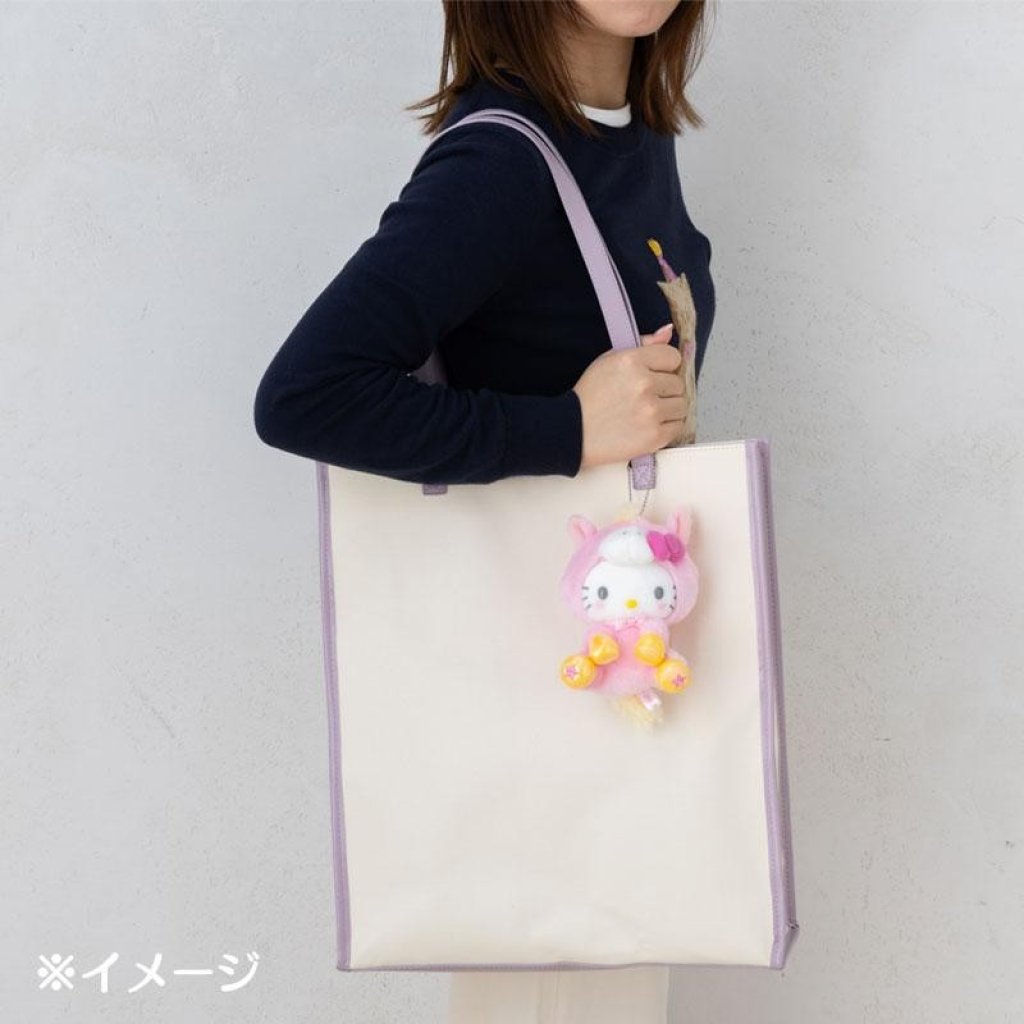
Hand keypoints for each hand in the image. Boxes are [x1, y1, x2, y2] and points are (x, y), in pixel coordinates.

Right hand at [571, 323, 684, 470]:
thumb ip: (643, 344)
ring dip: (668, 409)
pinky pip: (678, 425)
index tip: (651, 375)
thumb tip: (668, 330)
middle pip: (678, 383)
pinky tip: (648, 425)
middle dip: (664, 389)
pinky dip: (667, 426)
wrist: (574, 433)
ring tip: (646, 412)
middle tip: (643, 398)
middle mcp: (644, 384)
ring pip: (681, 405)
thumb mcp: (609, 360)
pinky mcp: (655, 436)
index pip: (673, 357)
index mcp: (632, 361)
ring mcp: (651, 412)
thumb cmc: (590, 397)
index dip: (663, 367)